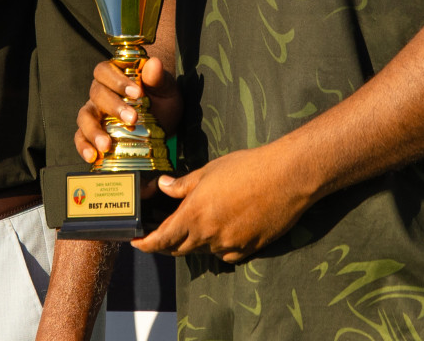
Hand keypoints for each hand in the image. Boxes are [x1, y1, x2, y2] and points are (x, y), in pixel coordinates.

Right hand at [73, 57, 180, 163]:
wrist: (163, 126)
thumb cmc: (161, 102)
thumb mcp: (165, 90)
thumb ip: (158, 79)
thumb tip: (154, 63)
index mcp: (115, 76)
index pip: (106, 71)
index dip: (118, 81)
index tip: (137, 93)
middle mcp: (100, 92)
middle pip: (97, 94)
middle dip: (113, 107)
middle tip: (132, 119)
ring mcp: (94, 114)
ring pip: (85, 117)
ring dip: (93, 130)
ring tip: (106, 145)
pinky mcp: (91, 133)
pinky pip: (80, 138)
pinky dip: (83, 146)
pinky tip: (92, 156)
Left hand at [131, 143, 316, 262]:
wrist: (286, 178)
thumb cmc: (247, 168)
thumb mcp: (208, 171)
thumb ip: (182, 185)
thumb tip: (162, 187)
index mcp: (195, 215)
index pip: (162, 239)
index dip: (147, 244)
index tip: (137, 243)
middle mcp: (210, 235)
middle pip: (180, 249)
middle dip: (168, 243)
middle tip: (163, 233)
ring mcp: (231, 245)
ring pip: (204, 251)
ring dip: (196, 242)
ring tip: (199, 224)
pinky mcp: (250, 249)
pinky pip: (227, 254)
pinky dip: (220, 246)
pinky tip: (224, 231)